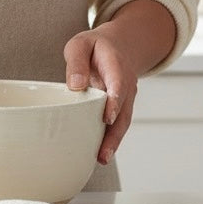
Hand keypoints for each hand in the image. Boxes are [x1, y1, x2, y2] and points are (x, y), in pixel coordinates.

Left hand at [63, 0, 176, 166]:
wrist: (118, 46)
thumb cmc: (95, 47)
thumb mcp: (80, 44)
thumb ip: (77, 62)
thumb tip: (76, 85)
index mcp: (116, 65)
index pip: (118, 84)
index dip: (114, 101)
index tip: (107, 117)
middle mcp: (126, 84)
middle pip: (124, 110)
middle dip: (114, 133)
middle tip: (103, 152)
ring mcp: (126, 97)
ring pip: (123, 121)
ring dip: (114, 141)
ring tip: (102, 158)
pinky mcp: (122, 107)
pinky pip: (118, 124)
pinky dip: (111, 138)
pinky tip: (101, 153)